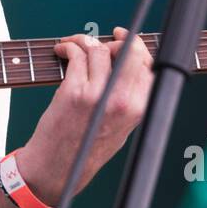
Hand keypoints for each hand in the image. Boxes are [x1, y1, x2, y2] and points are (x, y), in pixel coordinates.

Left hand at [17, 28, 153, 205]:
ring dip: (83, 41)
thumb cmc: (87, 148)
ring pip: (99, 49)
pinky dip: (68, 47)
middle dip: (115, 39)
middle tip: (99, 40)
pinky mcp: (73, 91)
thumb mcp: (122, 126)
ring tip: (72, 45)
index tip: (122, 39)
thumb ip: (129, 96)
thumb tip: (125, 59)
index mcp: (139, 109)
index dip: (134, 46)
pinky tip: (61, 51)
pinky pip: (76, 55)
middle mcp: (123, 101)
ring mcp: (98, 95)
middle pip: (129, 50)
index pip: (147, 64)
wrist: (58, 168)